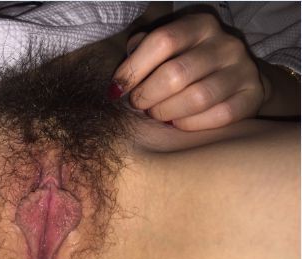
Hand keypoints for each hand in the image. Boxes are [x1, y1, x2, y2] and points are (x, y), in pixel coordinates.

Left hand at [113, 13, 266, 130]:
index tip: (117, 89)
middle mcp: (225, 44)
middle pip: (175, 73)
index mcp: (200, 25)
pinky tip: (177, 122)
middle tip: (138, 104)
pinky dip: (189, 124)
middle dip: (147, 95)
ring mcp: (242, 70)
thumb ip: (143, 52)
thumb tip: (120, 78)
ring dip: (166, 112)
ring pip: (196, 98)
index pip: (162, 41)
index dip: (133, 68)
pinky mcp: (251, 97)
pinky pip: (217, 117)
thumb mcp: (167, 49)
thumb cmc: (187, 63)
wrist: (236, 78)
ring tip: (156, 113)